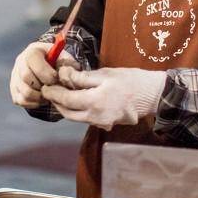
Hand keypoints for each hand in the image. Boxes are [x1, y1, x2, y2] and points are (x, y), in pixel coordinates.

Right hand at [9, 41, 74, 108]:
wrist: (50, 69)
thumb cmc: (59, 64)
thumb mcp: (66, 60)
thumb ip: (68, 65)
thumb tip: (67, 75)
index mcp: (33, 51)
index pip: (32, 59)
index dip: (44, 72)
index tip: (55, 79)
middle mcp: (20, 62)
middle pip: (26, 77)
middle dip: (43, 86)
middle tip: (53, 88)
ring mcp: (15, 77)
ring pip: (24, 92)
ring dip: (40, 96)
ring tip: (49, 94)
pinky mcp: (14, 90)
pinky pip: (22, 101)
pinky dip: (34, 102)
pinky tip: (43, 97)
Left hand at [40, 67, 167, 129]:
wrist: (152, 95)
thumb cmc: (130, 80)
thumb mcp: (105, 74)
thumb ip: (82, 77)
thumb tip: (63, 75)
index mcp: (94, 102)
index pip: (65, 99)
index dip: (53, 93)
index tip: (45, 86)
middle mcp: (95, 116)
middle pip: (67, 113)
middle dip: (56, 102)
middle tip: (50, 90)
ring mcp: (101, 122)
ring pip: (75, 118)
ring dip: (65, 107)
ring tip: (61, 93)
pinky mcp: (106, 124)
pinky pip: (86, 119)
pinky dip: (77, 110)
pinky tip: (77, 100)